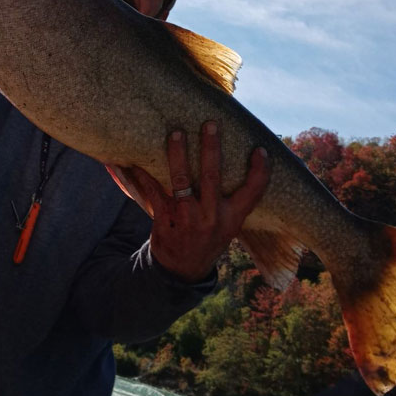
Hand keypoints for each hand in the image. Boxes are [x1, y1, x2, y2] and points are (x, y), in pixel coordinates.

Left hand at [128, 121, 269, 282]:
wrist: (183, 270)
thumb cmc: (210, 237)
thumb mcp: (229, 224)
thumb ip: (234, 199)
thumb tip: (244, 161)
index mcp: (232, 218)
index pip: (253, 192)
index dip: (259, 171)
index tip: (260, 150)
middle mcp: (211, 217)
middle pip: (212, 178)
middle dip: (210, 149)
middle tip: (210, 125)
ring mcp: (187, 218)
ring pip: (182, 181)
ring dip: (178, 155)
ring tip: (176, 133)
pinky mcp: (165, 219)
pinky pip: (154, 191)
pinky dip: (143, 175)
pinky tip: (135, 160)